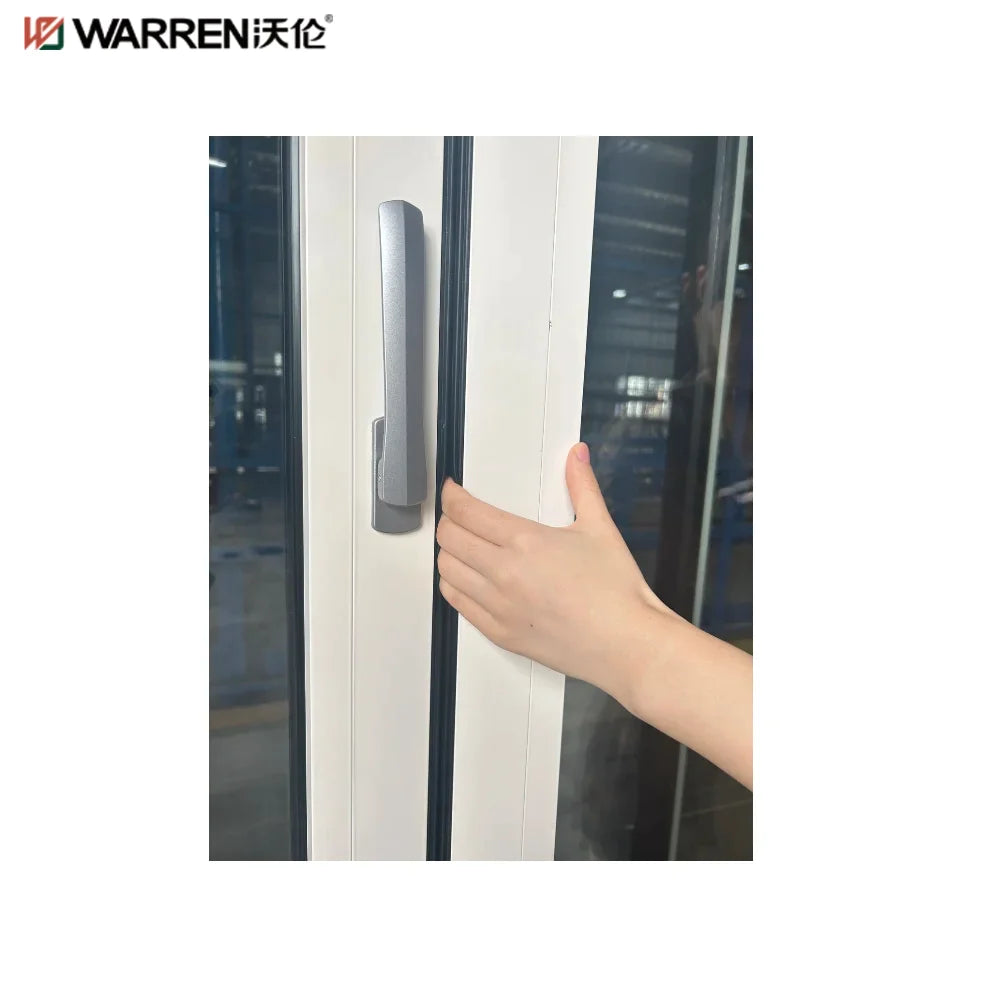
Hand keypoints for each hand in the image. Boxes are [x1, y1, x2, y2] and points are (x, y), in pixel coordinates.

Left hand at [436, 442, 675, 703]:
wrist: (626, 645)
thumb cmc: (617, 593)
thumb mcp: (600, 528)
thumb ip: (582, 487)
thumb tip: (576, 456)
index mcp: (525, 543)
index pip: (466, 512)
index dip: (452, 496)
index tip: (453, 491)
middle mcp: (503, 574)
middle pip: (450, 539)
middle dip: (448, 520)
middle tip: (459, 515)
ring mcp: (498, 607)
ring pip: (447, 572)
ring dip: (449, 553)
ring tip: (462, 545)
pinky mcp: (500, 633)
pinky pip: (458, 605)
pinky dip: (455, 587)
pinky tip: (467, 579)